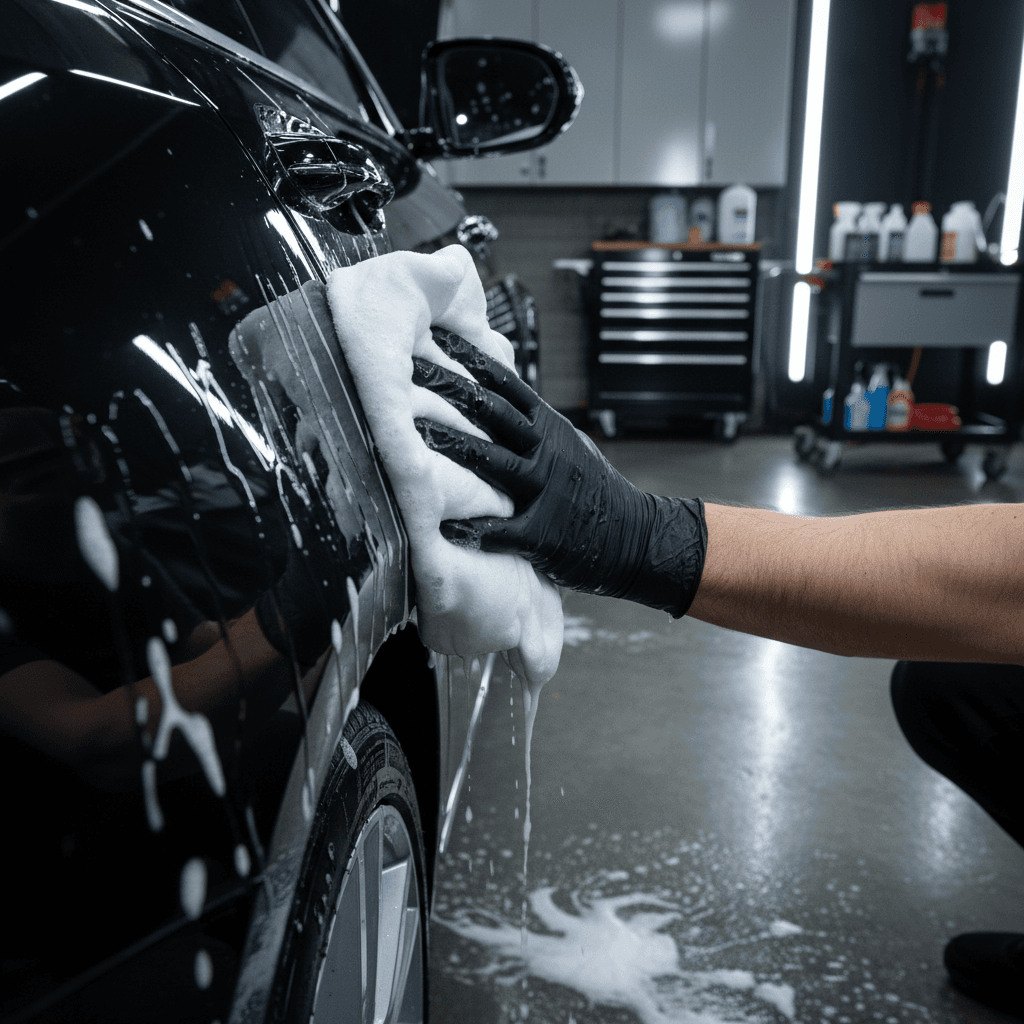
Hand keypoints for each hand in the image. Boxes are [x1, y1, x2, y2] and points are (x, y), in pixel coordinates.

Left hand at [413, 329, 707, 616]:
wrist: (636, 536)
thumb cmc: (592, 490)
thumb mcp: (566, 443)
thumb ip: (529, 422)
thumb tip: (492, 392)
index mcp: (548, 427)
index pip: (503, 384)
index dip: (467, 361)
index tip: (433, 338)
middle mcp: (547, 451)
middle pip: (492, 413)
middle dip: (448, 392)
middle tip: (405, 375)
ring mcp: (548, 491)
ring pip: (495, 462)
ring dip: (454, 448)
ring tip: (412, 439)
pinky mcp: (546, 534)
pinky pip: (506, 530)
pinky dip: (477, 529)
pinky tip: (444, 526)